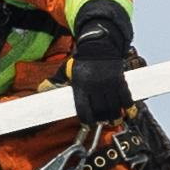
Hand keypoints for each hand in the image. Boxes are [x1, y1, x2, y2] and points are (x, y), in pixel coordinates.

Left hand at [66, 0, 137, 128]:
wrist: (99, 45)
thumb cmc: (82, 61)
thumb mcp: (66, 71)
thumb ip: (55, 82)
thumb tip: (42, 90)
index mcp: (81, 85)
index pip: (83, 110)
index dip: (86, 120)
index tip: (89, 124)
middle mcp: (95, 86)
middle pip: (100, 111)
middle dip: (101, 119)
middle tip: (102, 122)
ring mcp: (109, 84)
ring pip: (113, 107)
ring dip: (114, 117)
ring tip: (113, 119)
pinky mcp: (120, 80)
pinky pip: (126, 98)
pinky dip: (128, 107)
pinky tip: (128, 112)